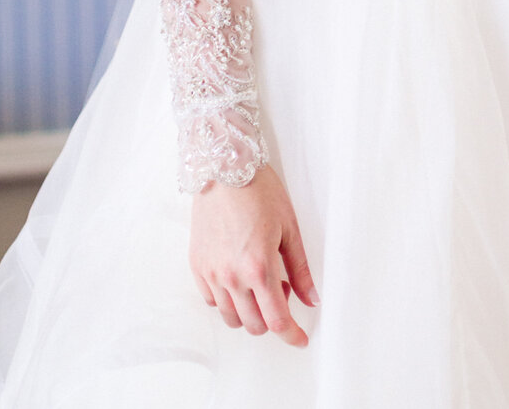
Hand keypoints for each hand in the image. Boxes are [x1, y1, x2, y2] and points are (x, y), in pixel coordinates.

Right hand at [190, 162, 317, 346]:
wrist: (224, 168)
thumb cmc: (260, 191)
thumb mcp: (289, 228)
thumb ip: (300, 269)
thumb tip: (311, 299)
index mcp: (259, 268)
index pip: (277, 321)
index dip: (292, 336)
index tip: (301, 340)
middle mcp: (232, 277)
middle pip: (254, 325)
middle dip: (272, 318)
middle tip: (281, 289)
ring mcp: (211, 273)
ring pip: (231, 317)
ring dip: (250, 311)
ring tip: (259, 281)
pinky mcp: (197, 266)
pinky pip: (212, 300)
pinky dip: (228, 299)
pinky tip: (238, 277)